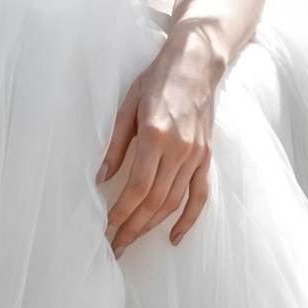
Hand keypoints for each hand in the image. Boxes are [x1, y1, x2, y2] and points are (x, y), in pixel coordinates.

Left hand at [99, 33, 218, 252]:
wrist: (196, 63)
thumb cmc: (157, 79)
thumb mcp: (128, 107)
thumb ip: (116, 145)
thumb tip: (101, 179)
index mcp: (157, 135)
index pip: (138, 187)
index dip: (122, 211)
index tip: (107, 227)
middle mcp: (180, 149)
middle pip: (155, 200)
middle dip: (133, 227)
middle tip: (114, 245)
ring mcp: (196, 154)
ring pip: (175, 202)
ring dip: (152, 226)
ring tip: (132, 240)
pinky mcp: (206, 156)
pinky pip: (200, 194)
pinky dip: (189, 219)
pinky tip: (174, 236)